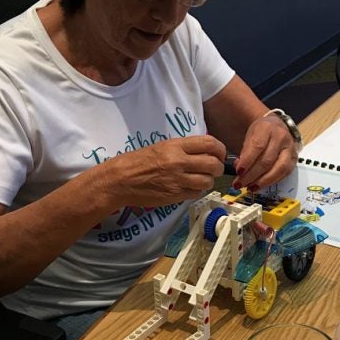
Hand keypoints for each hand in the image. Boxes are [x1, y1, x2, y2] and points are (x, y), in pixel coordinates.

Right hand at [106, 135, 225, 207]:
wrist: (120, 180)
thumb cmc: (138, 161)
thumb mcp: (162, 147)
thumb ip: (184, 148)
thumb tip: (206, 151)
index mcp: (176, 146)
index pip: (210, 144)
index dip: (220, 149)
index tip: (219, 154)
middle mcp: (179, 162)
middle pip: (213, 164)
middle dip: (218, 167)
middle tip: (214, 168)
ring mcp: (177, 180)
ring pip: (208, 181)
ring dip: (208, 181)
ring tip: (201, 179)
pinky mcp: (175, 195)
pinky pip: (196, 193)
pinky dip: (197, 191)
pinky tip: (190, 187)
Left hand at [232, 114, 297, 190]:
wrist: (276, 126)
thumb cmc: (261, 132)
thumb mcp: (249, 136)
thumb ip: (244, 152)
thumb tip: (240, 171)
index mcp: (267, 128)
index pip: (257, 146)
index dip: (247, 161)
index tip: (238, 172)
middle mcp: (281, 137)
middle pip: (267, 160)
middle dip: (251, 175)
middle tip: (240, 183)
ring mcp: (290, 148)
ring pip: (278, 169)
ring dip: (263, 181)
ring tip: (250, 187)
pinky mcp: (294, 159)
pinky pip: (284, 173)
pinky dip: (272, 181)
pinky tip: (261, 185)